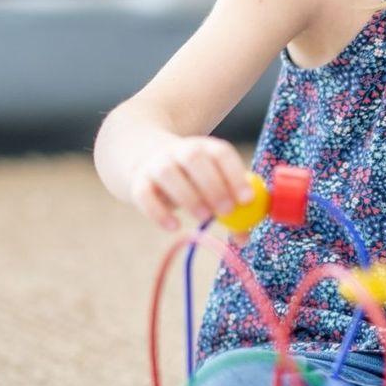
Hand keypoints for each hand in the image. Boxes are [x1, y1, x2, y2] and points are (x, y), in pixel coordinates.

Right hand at [128, 136, 256, 231]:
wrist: (148, 164)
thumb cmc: (193, 181)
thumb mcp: (214, 187)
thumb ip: (231, 210)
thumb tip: (243, 238)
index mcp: (205, 148)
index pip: (221, 153)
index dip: (236, 175)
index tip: (247, 199)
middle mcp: (180, 151)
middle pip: (195, 159)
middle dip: (213, 184)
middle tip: (227, 210)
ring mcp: (157, 165)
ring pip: (168, 173)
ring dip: (188, 196)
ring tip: (203, 218)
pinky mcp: (139, 183)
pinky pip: (144, 195)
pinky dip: (158, 212)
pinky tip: (174, 226)